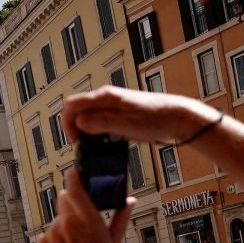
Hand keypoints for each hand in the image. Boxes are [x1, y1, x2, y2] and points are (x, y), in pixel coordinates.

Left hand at [39, 169, 134, 242]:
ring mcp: (54, 232)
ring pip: (57, 218)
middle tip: (80, 219)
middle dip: (71, 203)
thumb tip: (131, 201)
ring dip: (64, 225)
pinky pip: (48, 233)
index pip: (74, 186)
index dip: (73, 177)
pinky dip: (55, 239)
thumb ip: (121, 217)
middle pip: (63, 198)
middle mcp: (69, 223)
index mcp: (88, 219)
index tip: (74, 174)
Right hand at [62, 86, 218, 144]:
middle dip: (75, 128)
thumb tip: (79, 123)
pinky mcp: (119, 113)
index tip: (75, 140)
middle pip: (78, 110)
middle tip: (83, 146)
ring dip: (86, 130)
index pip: (72, 104)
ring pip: (88, 116)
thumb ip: (100, 123)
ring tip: (95, 145)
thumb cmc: (156, 118)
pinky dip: (98, 131)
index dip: (67, 124)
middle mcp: (106, 97)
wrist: (176, 117)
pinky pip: (100, 120)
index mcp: (105, 97)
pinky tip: (107, 142)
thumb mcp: (125, 125)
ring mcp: (112, 105)